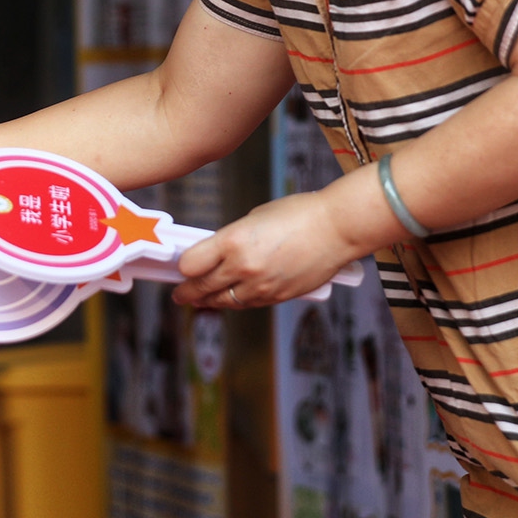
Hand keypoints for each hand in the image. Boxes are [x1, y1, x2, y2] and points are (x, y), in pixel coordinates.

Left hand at [174, 191, 358, 308]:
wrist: (337, 228)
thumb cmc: (299, 214)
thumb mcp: (254, 217)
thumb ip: (232, 239)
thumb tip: (217, 253)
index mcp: (232, 241)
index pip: (191, 264)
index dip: (182, 267)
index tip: (180, 267)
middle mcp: (243, 267)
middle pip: (203, 287)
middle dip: (187, 292)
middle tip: (179, 294)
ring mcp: (261, 285)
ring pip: (225, 301)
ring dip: (209, 301)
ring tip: (200, 300)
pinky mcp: (278, 296)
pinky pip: (248, 304)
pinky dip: (236, 302)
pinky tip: (230, 299)